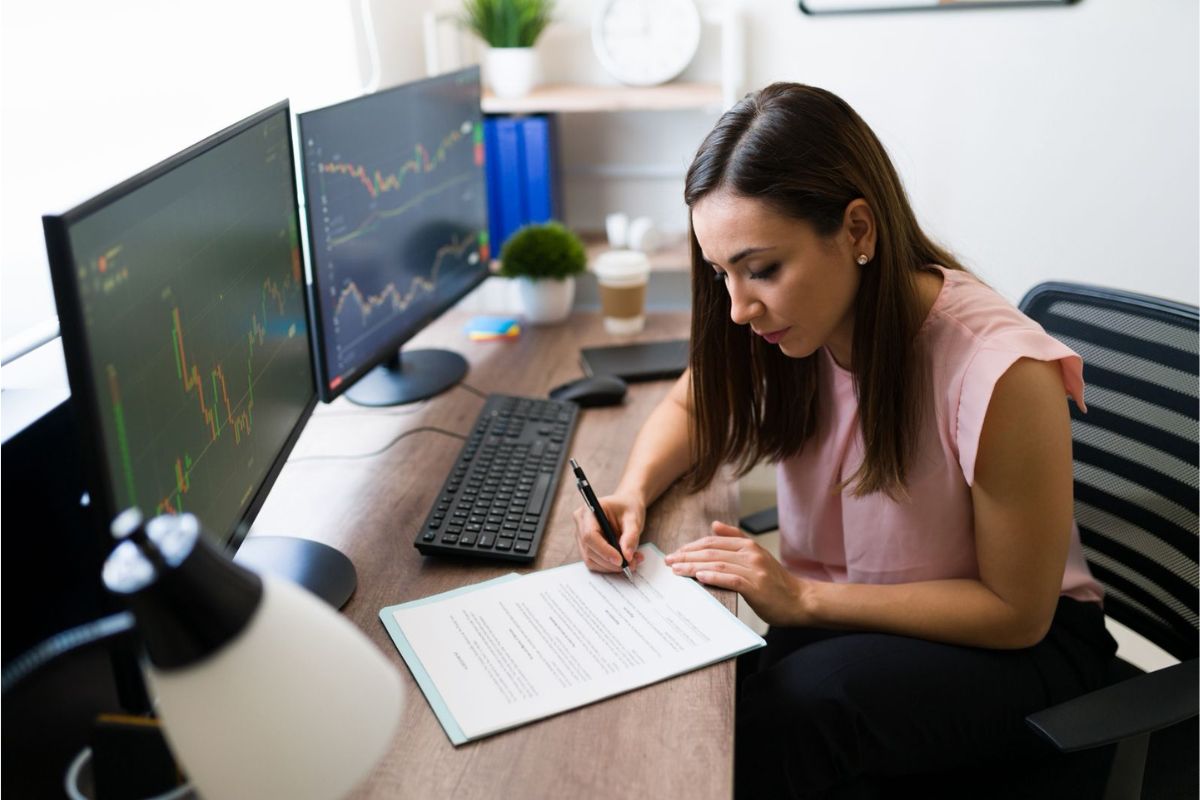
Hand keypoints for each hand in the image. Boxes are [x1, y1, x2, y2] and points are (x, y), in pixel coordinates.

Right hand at [573, 491, 647, 573]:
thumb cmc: (628, 507)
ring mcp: (581, 535)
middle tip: (631, 564)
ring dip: (611, 566)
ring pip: (591, 559)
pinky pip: (594, 562)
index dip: (604, 550)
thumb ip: (631, 536)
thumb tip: (627, 556)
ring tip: (631, 562)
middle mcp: (581, 523)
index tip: (620, 560)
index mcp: (589, 510)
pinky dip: (609, 566)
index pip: (590, 535)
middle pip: (589, 550)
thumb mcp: (634, 519)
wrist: (626, 505)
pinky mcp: (586, 546)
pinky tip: (623, 561)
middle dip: (610, 562)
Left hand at [665, 521, 808, 626]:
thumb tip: (714, 525)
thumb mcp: (757, 555)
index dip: (691, 546)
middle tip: (669, 561)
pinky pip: (731, 579)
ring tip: (676, 570)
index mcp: (748, 546)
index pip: (713, 542)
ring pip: (717, 564)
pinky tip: (699, 577)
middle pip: (711, 551)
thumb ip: (736, 539)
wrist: (801, 600)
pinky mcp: (756, 586)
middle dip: (686, 555)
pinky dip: (713, 577)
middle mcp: (750, 554)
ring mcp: (754, 569)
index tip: (675, 553)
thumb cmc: (776, 582)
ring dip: (693, 566)